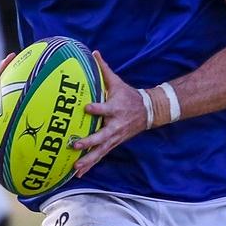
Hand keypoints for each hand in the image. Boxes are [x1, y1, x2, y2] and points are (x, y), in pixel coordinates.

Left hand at [70, 51, 147, 177]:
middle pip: (102, 136)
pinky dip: (91, 165)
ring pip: (101, 151)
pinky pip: (101, 156)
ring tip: (76, 167)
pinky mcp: (114, 144)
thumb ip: (104, 69)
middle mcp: (115, 125)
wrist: (150, 112)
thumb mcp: (118, 82)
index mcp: (115, 109)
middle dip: (89, 141)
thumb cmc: (129, 96)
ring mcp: (115, 137)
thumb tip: (94, 52)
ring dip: (88, 159)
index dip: (96, 108)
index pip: (105, 109)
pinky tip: (79, 172)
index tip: (86, 107)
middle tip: (75, 144)